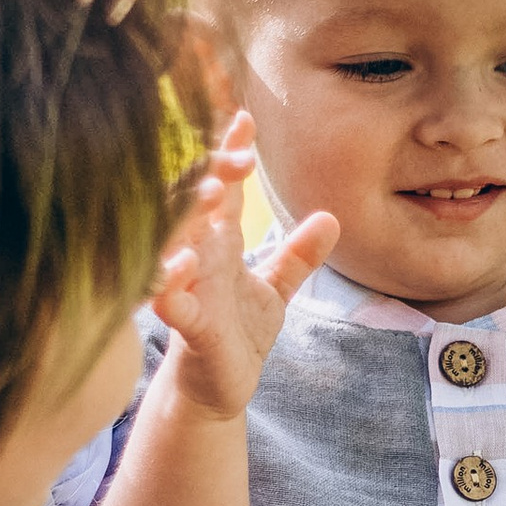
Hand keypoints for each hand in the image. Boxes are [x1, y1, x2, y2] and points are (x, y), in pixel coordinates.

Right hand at [150, 114, 337, 422]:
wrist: (216, 387)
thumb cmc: (238, 330)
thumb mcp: (275, 288)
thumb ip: (299, 255)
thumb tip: (332, 218)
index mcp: (219, 243)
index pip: (223, 188)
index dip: (230, 154)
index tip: (244, 117)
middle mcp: (199, 258)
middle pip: (198, 206)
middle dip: (210, 175)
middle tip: (231, 150)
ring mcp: (189, 290)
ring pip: (180, 247)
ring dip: (191, 222)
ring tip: (211, 196)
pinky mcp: (187, 328)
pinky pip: (174, 303)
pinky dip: (174, 286)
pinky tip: (183, 268)